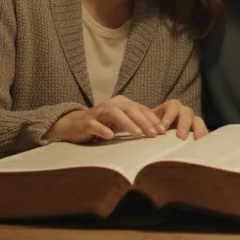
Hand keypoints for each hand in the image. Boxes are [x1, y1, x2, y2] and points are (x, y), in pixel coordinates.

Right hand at [44, 96, 204, 142]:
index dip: (152, 119)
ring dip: (127, 124)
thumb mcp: (122, 122)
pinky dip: (103, 129)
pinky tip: (111, 136)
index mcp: (122, 103)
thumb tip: (157, 131)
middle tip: (154, 134)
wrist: (76, 125)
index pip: (140, 108)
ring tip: (137, 135)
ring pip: (114, 114)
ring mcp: (98, 112)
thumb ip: (136, 123)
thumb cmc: (103, 124)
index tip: (163, 131)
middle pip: (130, 109)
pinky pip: (95, 124)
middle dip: (144, 121)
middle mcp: (111, 104)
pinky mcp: (87, 122)